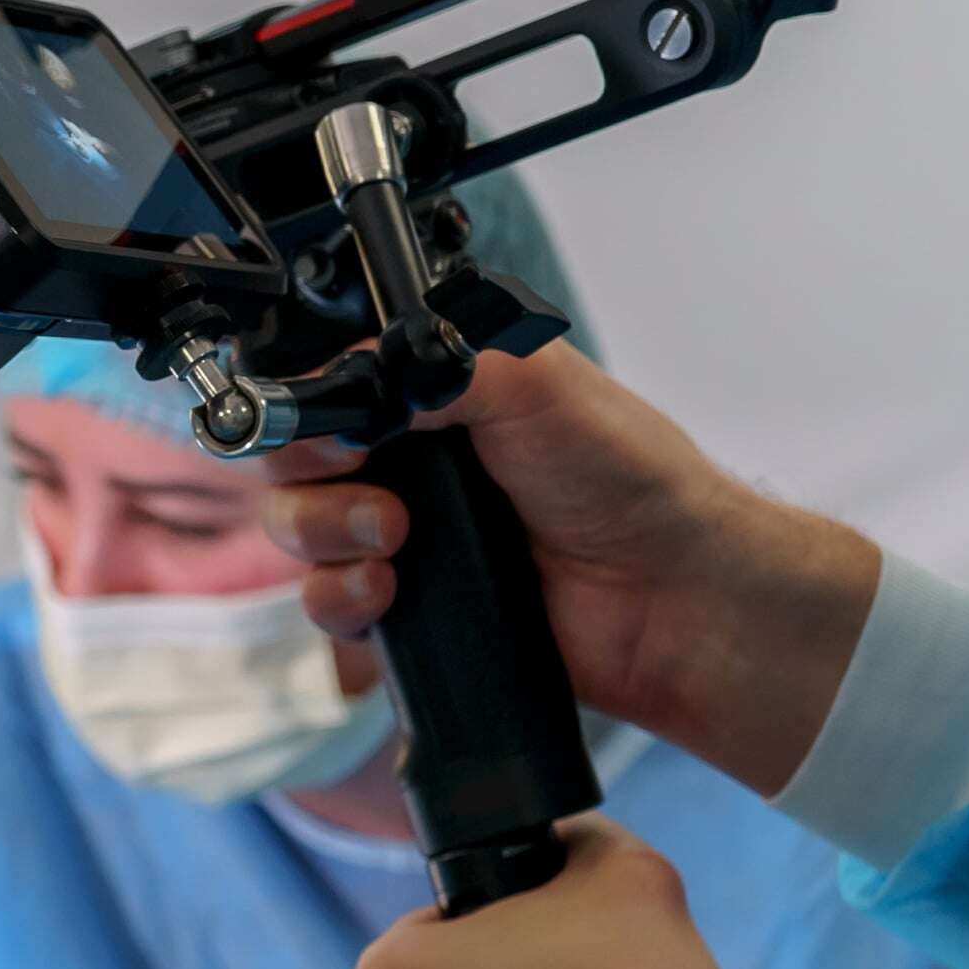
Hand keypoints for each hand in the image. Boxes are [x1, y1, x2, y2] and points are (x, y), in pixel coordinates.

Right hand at [269, 343, 881, 794]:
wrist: (672, 596)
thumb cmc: (629, 479)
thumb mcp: (533, 380)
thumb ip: (434, 359)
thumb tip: (347, 372)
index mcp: (437, 392)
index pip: (329, 386)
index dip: (312, 407)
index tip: (337, 432)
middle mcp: (414, 459)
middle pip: (296, 461)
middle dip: (312, 482)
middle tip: (380, 500)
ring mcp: (406, 536)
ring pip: (300, 533)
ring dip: (323, 539)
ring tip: (392, 547)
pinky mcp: (411, 609)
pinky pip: (331, 606)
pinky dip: (341, 600)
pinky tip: (389, 594)